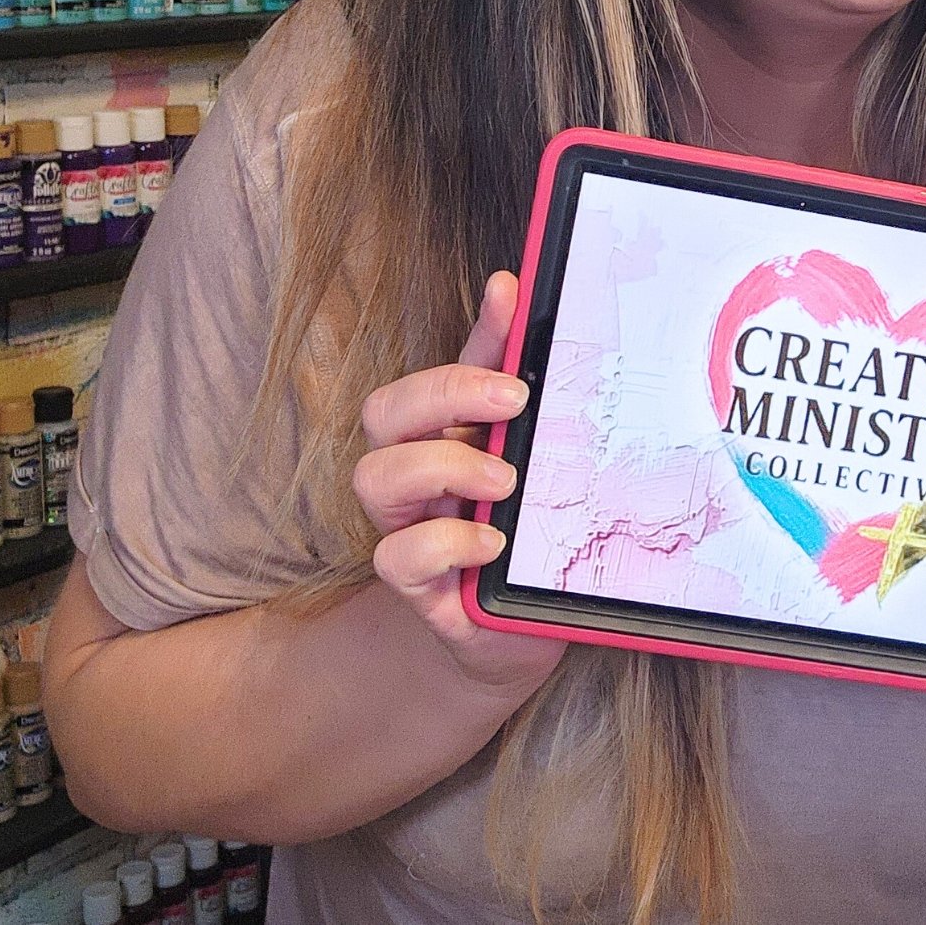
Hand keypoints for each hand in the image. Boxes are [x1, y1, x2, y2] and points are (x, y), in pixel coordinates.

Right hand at [352, 270, 565, 697]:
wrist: (521, 632)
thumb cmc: (532, 535)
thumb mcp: (548, 466)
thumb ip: (544, 401)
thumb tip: (550, 322)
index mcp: (453, 432)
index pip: (451, 364)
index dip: (479, 327)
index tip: (512, 293)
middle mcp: (420, 471)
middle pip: (386, 409)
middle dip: (445, 393)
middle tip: (515, 402)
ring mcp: (411, 524)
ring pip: (374, 475)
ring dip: (443, 466)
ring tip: (505, 481)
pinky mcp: (415, 583)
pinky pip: (396, 556)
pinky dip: (444, 543)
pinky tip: (491, 542)